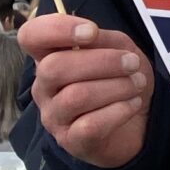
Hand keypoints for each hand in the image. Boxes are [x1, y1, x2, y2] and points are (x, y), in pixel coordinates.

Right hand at [20, 14, 153, 166]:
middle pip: (54, 67)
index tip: (91, 32)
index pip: (30, 36)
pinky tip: (133, 104)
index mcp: (50, 57)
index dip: (56, 29)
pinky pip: (90, 125)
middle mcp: (44, 87)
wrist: (139, 122)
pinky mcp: (70, 140)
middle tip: (132, 63)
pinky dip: (119, 110)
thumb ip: (104, 39)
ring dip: (116, 87)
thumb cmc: (121, 79)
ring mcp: (54, 116)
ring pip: (75, 96)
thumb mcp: (120, 49)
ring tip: (137, 84)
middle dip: (102, 61)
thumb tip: (90, 35)